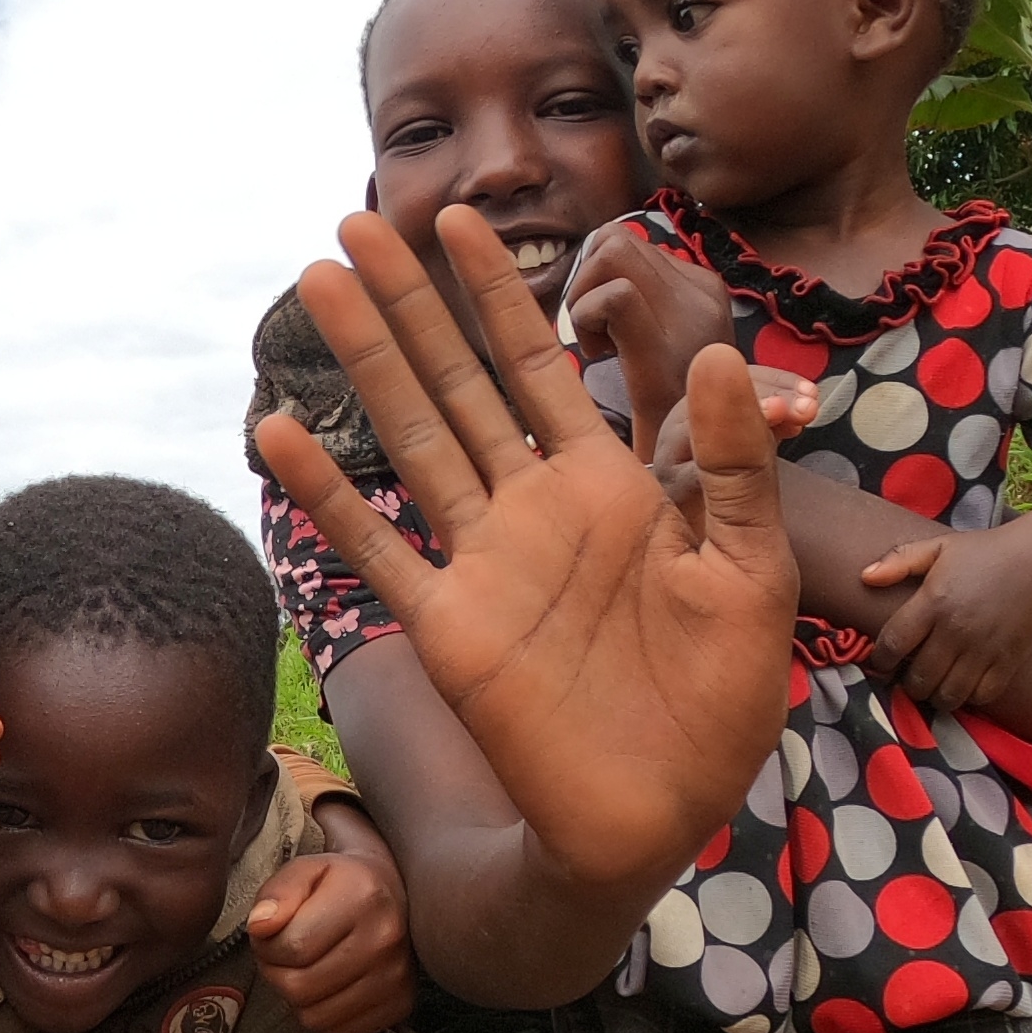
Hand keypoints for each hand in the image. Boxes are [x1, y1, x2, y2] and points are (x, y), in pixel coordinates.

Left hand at [246, 847, 413, 1032]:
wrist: (391, 892)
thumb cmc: (339, 883)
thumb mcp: (304, 870)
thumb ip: (277, 893)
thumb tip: (259, 927)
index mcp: (362, 897)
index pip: (293, 947)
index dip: (266, 946)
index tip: (270, 935)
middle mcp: (386, 939)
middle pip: (300, 987)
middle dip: (277, 973)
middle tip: (283, 955)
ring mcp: (397, 977)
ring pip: (315, 1016)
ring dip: (297, 998)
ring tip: (305, 969)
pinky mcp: (401, 1005)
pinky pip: (338, 1032)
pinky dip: (323, 1015)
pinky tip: (328, 986)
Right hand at [251, 204, 801, 895]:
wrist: (665, 812)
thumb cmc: (722, 698)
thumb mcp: (753, 568)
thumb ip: (729, 465)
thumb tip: (712, 355)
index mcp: (608, 484)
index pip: (541, 363)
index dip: (498, 293)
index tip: (457, 220)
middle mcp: (533, 507)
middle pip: (458, 380)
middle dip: (410, 302)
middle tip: (356, 223)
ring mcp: (483, 562)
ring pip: (412, 437)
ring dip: (364, 362)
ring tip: (315, 286)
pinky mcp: (449, 627)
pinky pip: (377, 548)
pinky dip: (327, 493)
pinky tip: (278, 433)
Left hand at [858, 525, 1031, 712]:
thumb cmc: (984, 553)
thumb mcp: (939, 547)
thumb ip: (898, 561)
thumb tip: (864, 578)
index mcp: (933, 602)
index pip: (893, 644)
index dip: (881, 660)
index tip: (883, 662)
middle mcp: (956, 630)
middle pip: (919, 678)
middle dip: (908, 684)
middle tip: (909, 677)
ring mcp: (983, 649)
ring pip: (948, 695)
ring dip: (936, 696)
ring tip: (934, 685)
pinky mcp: (1008, 661)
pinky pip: (981, 696)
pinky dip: (969, 697)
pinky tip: (963, 685)